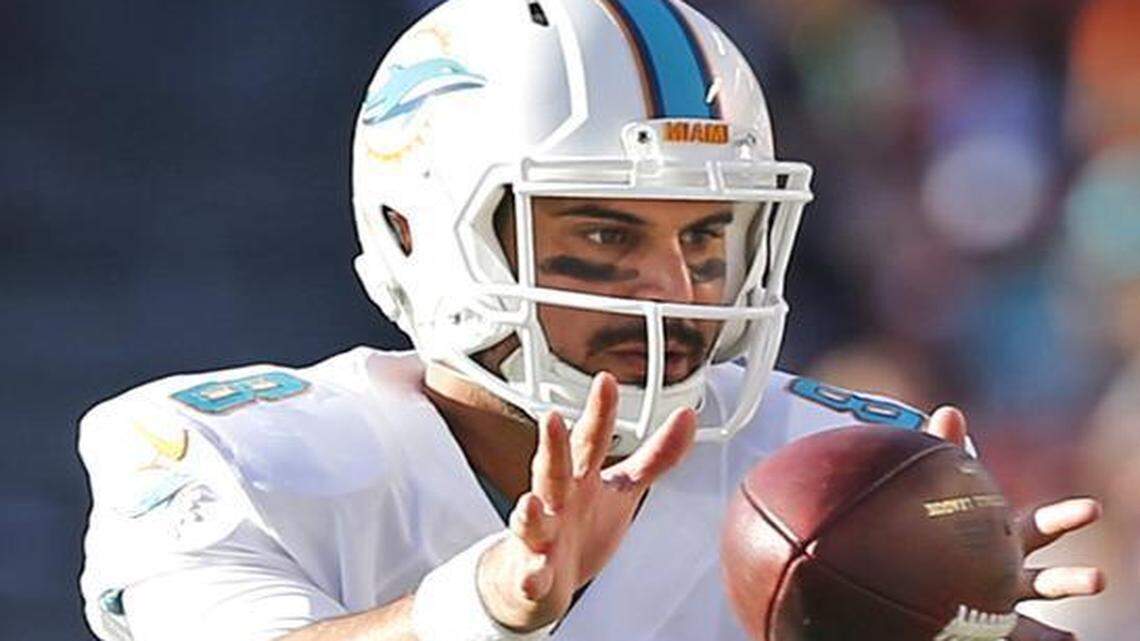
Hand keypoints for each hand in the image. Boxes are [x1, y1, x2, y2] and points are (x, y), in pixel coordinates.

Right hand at [476, 372, 696, 631]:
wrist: (538, 580)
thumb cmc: (580, 526)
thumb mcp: (622, 488)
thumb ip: (655, 457)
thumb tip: (687, 418)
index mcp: (580, 477)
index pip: (589, 439)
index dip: (599, 412)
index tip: (605, 381)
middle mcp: (556, 500)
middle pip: (554, 470)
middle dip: (553, 446)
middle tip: (552, 420)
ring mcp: (542, 537)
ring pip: (532, 521)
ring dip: (530, 513)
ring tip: (529, 503)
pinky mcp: (533, 574)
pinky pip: (531, 576)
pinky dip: (531, 577)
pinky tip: (533, 577)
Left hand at [924, 407, 1105, 640]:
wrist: (891, 578)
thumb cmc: (920, 533)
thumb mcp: (933, 493)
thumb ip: (942, 455)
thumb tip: (950, 411)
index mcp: (997, 544)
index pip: (1037, 529)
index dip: (1066, 520)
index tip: (1095, 511)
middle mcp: (1003, 578)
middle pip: (1047, 579)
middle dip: (1075, 578)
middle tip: (1099, 582)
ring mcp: (994, 609)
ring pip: (1032, 619)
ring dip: (1050, 615)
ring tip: (1081, 602)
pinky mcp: (980, 630)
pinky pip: (1011, 639)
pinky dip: (1038, 639)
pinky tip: (1062, 639)